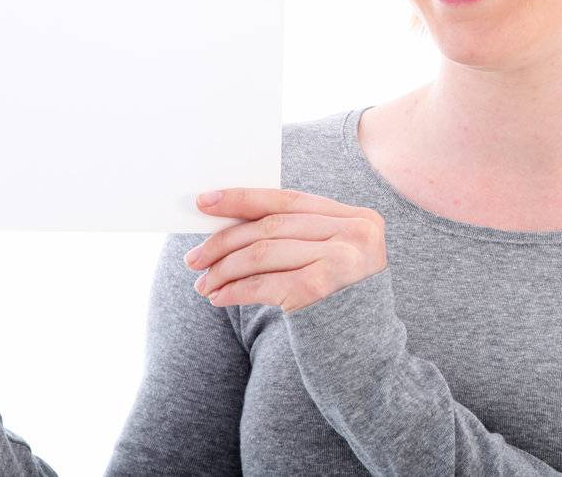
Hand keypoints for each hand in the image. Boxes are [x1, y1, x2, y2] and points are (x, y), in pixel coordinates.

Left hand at [183, 188, 386, 313]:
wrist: (368, 362)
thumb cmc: (339, 307)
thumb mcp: (330, 261)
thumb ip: (297, 236)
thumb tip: (229, 221)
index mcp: (357, 218)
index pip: (289, 199)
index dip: (243, 198)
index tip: (204, 201)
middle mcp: (355, 233)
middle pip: (272, 225)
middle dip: (225, 241)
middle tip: (193, 258)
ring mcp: (342, 258)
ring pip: (263, 252)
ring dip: (224, 269)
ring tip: (203, 283)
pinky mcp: (323, 287)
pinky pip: (265, 282)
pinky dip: (235, 289)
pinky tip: (218, 296)